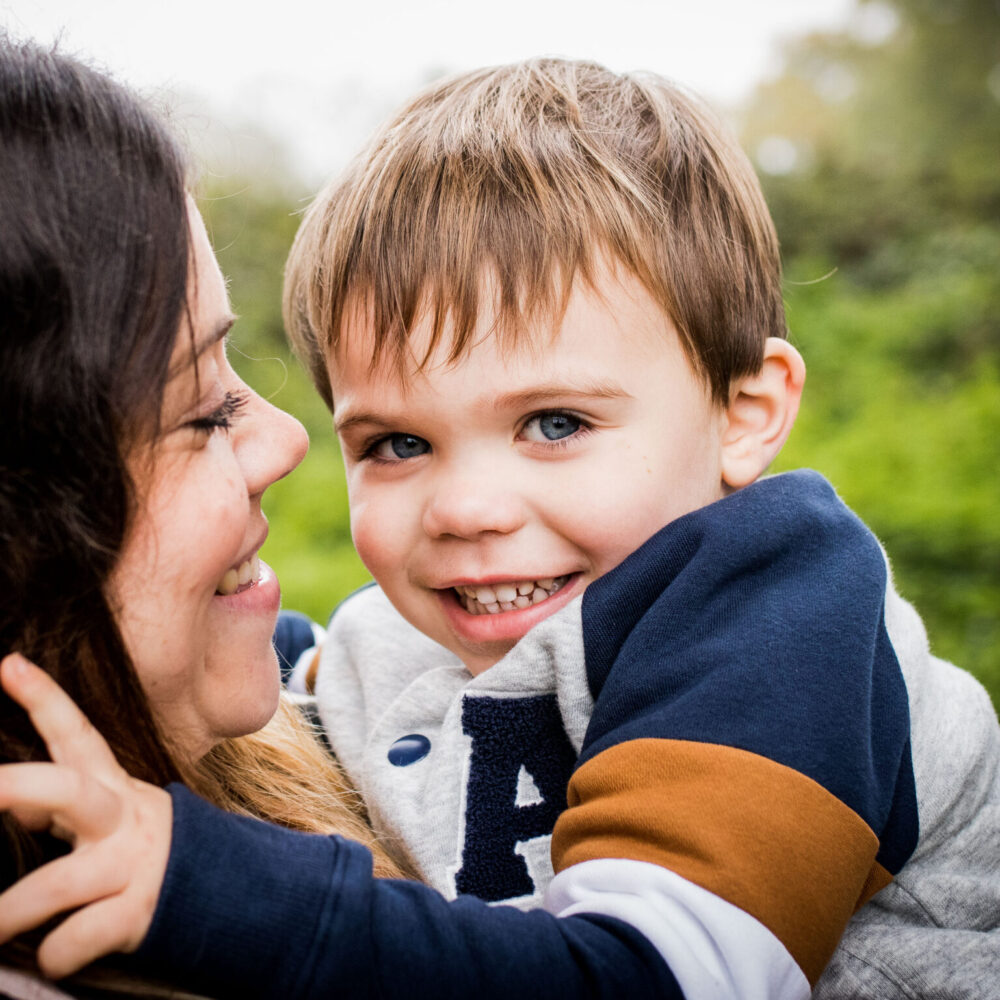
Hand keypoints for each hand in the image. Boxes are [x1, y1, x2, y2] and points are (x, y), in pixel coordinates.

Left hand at [0, 654, 171, 978]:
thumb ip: (64, 807)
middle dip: (18, 788)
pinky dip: (58, 951)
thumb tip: (11, 803)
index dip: (44, 698)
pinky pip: (78, 937)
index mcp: (111, 787)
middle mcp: (120, 817)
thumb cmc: (140, 852)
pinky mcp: (138, 911)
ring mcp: (129, 864)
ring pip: (57, 884)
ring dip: (10, 912)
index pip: (76, 735)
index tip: (8, 664)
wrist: (224, 890)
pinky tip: (56, 954)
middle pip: (67, 791)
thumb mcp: (111, 817)